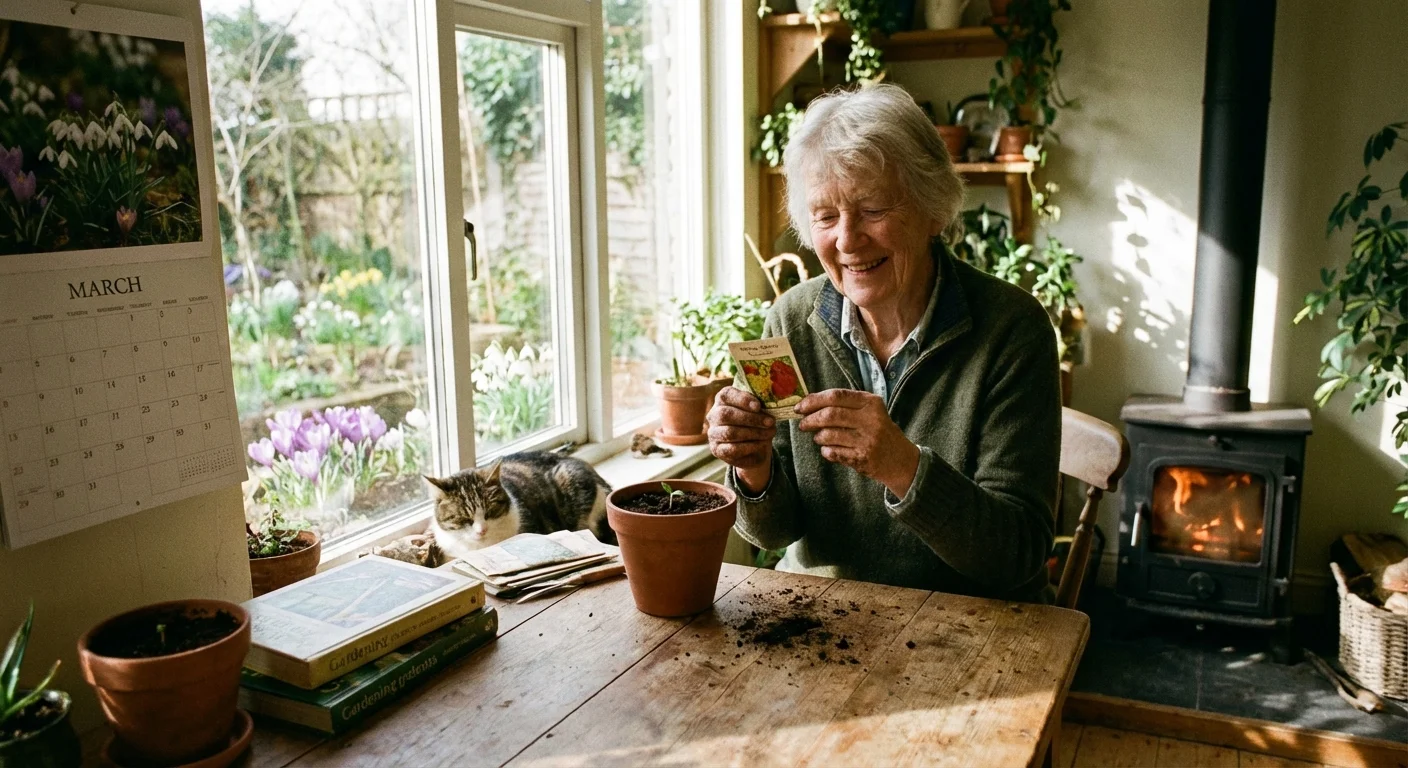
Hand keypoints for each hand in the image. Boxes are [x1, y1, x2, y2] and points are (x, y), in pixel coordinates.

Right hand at [707, 386, 775, 492]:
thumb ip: (759, 404)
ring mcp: (713, 433)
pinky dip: (750, 446)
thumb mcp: (759, 410)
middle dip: (751, 418)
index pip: (726, 395)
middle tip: (770, 422)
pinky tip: (761, 443)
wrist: (755, 448)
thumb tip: (770, 403)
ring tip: (770, 433)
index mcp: (723, 400)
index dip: (742, 399)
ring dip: (754, 433)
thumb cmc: (757, 423)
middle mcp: (714, 415)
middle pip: (727, 414)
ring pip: (730, 432)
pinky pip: (732, 449)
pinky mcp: (717, 450)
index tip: (758, 406)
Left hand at [796, 389, 919, 498]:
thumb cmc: (880, 431)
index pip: (836, 396)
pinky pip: (833, 453)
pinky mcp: (863, 458)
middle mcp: (871, 420)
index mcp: (871, 403)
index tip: (800, 407)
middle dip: (810, 420)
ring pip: (829, 435)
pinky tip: (829, 450)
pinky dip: (826, 451)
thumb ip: (846, 405)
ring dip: (818, 437)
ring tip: (819, 438)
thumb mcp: (870, 411)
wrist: (901, 460)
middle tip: (803, 424)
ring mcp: (867, 440)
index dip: (814, 400)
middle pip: (830, 415)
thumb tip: (809, 403)